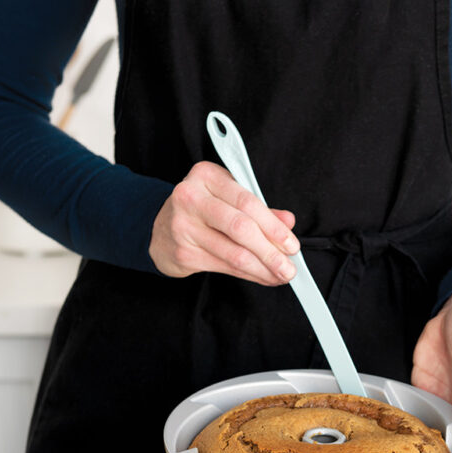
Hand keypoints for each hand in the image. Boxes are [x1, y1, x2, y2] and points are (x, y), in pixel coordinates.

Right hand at [149, 161, 299, 283]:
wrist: (160, 230)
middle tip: (289, 267)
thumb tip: (288, 221)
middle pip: (241, 228)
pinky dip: (249, 274)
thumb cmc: (201, 211)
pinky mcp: (184, 252)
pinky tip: (263, 277)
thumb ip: (259, 209)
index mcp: (206, 175)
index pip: (247, 202)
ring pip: (234, 252)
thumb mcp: (228, 199)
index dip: (274, 227)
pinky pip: (225, 266)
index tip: (292, 245)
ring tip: (280, 275)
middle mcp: (191, 197)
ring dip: (263, 268)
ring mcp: (183, 226)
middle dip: (270, 252)